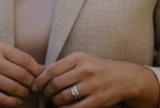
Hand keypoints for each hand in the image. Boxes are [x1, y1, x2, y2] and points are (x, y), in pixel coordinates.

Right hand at [0, 42, 44, 105]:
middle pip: (22, 75)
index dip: (37, 71)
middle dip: (32, 83)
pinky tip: (17, 100)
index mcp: (0, 48)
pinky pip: (2, 98)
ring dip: (24, 93)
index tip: (41, 77)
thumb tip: (41, 68)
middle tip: (35, 87)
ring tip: (26, 93)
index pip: (26, 60)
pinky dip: (13, 101)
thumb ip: (17, 58)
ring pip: (13, 87)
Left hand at [32, 52, 156, 107]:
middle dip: (46, 93)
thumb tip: (38, 72)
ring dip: (55, 102)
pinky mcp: (98, 99)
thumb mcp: (82, 61)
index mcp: (79, 57)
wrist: (124, 78)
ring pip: (63, 97)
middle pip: (55, 84)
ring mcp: (92, 85)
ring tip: (54, 102)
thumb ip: (62, 66)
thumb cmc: (98, 69)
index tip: (35, 87)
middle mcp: (85, 69)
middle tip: (44, 96)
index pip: (51, 69)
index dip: (40, 80)